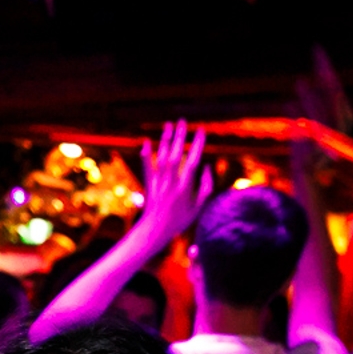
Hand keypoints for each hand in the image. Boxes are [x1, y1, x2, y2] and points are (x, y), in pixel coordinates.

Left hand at [137, 120, 213, 250]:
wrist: (154, 232)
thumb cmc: (179, 221)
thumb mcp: (198, 208)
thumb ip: (206, 188)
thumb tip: (206, 167)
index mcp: (184, 189)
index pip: (192, 162)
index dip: (197, 145)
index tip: (202, 130)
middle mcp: (170, 184)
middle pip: (175, 156)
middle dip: (179, 137)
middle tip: (182, 121)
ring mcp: (158, 184)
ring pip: (161, 159)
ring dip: (164, 141)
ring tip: (168, 125)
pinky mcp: (148, 185)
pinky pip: (147, 168)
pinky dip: (146, 155)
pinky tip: (146, 141)